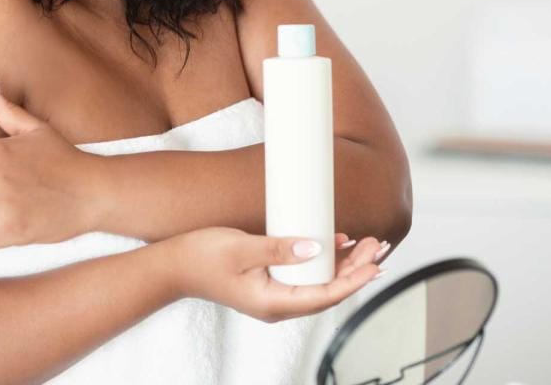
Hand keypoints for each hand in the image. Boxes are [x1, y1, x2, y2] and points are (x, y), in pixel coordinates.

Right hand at [168, 228, 383, 322]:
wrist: (172, 267)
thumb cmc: (200, 258)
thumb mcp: (241, 247)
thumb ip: (279, 249)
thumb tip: (316, 248)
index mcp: (272, 303)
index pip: (325, 296)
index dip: (354, 281)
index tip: (374, 265)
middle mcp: (277, 305)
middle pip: (327, 290)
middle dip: (356, 269)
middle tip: (377, 245)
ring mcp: (273, 295)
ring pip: (319, 284)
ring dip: (344, 265)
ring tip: (367, 244)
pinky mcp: (268, 283)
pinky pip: (304, 277)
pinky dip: (323, 262)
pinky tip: (336, 245)